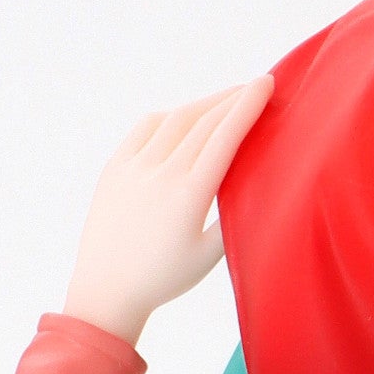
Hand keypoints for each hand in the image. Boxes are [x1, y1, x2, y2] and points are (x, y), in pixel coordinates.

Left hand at [62, 77, 274, 348]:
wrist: (106, 289)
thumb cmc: (164, 279)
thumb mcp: (209, 256)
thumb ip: (232, 217)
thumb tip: (256, 183)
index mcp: (189, 196)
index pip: (224, 137)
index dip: (247, 106)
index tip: (266, 83)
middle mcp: (161, 174)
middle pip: (204, 120)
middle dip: (232, 99)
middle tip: (253, 87)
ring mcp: (134, 166)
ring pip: (176, 119)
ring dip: (204, 104)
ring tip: (224, 100)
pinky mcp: (115, 166)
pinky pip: (147, 127)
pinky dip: (171, 116)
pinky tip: (185, 116)